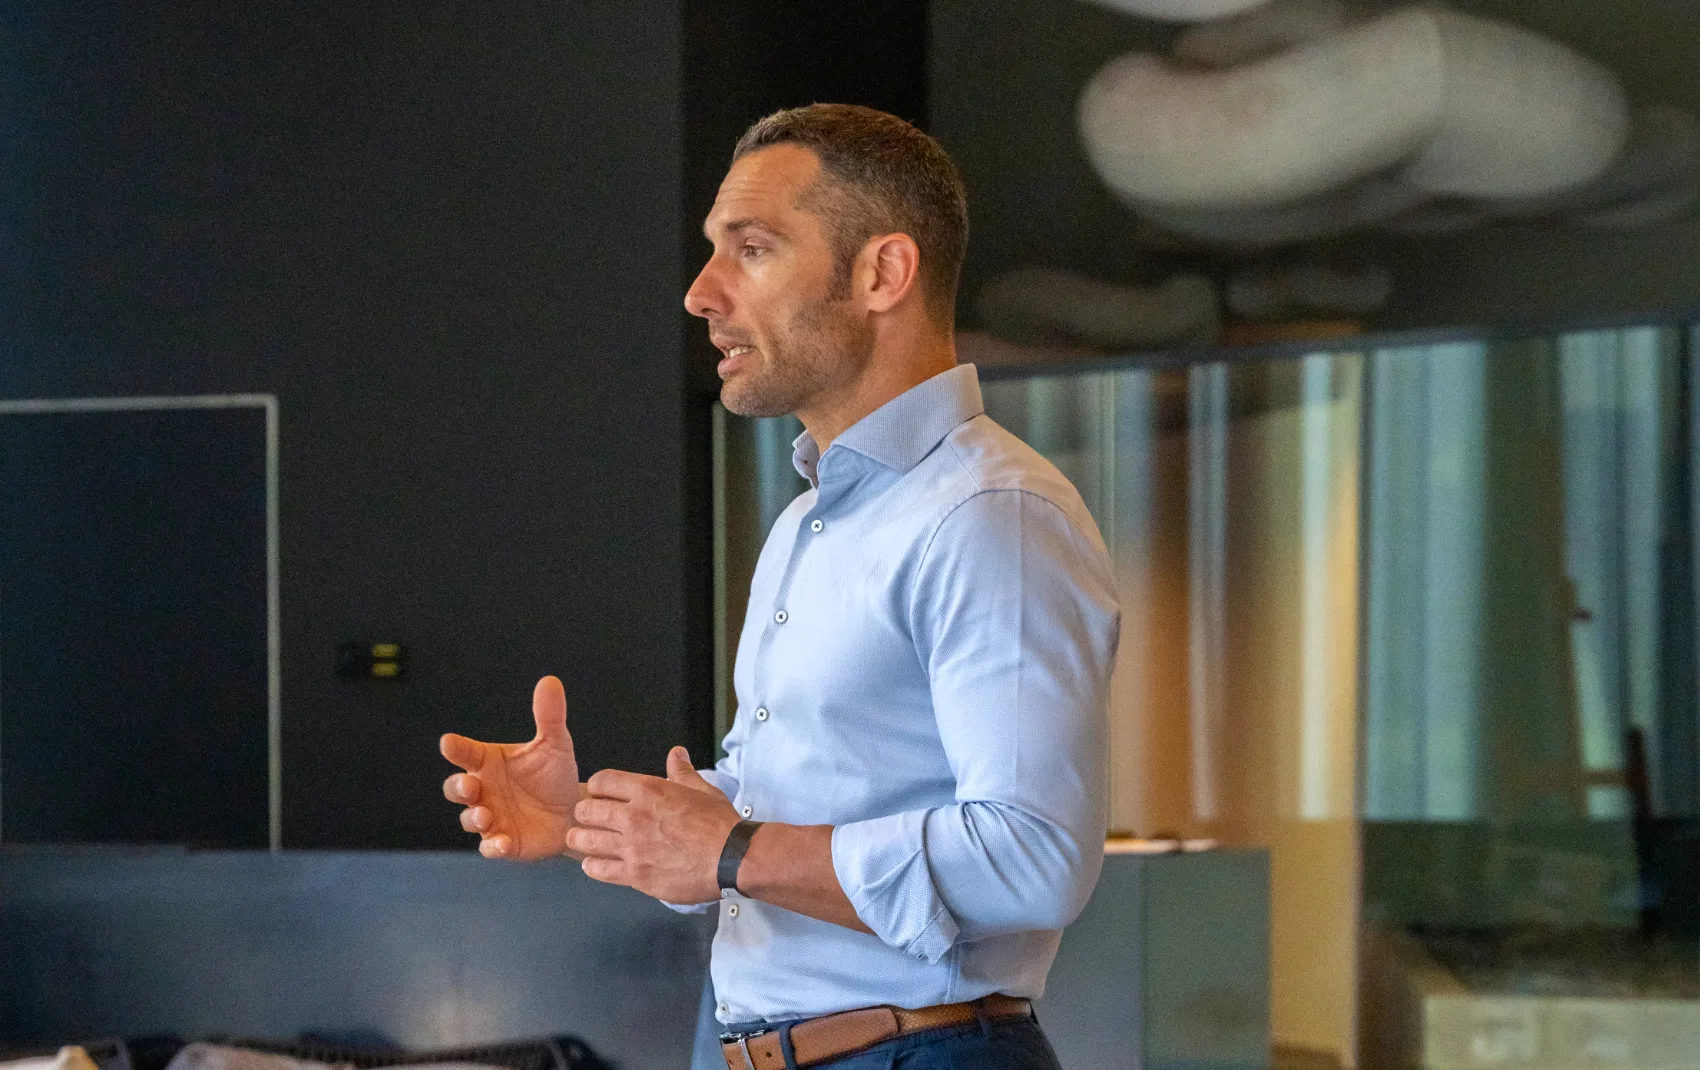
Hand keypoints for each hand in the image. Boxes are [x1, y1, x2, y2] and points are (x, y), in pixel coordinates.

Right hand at [441, 675, 582, 859]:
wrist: (574, 811)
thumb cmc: (555, 774)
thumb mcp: (555, 744)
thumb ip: (549, 716)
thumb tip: (550, 681)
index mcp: (489, 762)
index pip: (466, 753)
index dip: (456, 749)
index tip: (448, 743)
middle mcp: (484, 790)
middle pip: (456, 789)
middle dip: (458, 788)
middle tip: (470, 786)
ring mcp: (491, 818)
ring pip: (470, 820)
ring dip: (474, 818)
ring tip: (485, 815)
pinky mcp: (504, 842)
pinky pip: (491, 847)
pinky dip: (494, 846)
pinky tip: (502, 843)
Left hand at [568, 746, 739, 903]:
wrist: (732, 858)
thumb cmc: (720, 824)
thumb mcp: (702, 789)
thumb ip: (682, 772)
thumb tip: (676, 754)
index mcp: (649, 791)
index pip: (602, 781)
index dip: (596, 787)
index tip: (598, 794)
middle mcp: (634, 817)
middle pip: (587, 810)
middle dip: (584, 813)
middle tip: (588, 818)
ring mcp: (632, 847)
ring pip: (586, 841)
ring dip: (581, 839)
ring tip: (582, 840)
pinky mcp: (635, 874)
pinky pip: (599, 870)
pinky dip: (592, 866)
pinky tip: (594, 864)